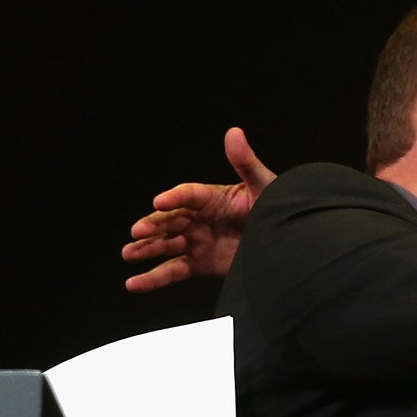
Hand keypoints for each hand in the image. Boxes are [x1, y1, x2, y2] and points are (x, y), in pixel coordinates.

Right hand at [122, 127, 277, 291]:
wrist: (288, 244)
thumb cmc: (279, 209)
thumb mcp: (264, 186)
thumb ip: (246, 163)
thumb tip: (234, 132)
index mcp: (212, 198)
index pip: (188, 195)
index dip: (174, 198)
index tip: (159, 202)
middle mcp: (199, 219)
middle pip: (170, 220)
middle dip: (153, 226)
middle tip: (137, 231)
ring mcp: (197, 242)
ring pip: (165, 245)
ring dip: (146, 249)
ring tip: (129, 253)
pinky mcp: (198, 265)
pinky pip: (171, 272)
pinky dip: (152, 279)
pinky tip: (133, 283)